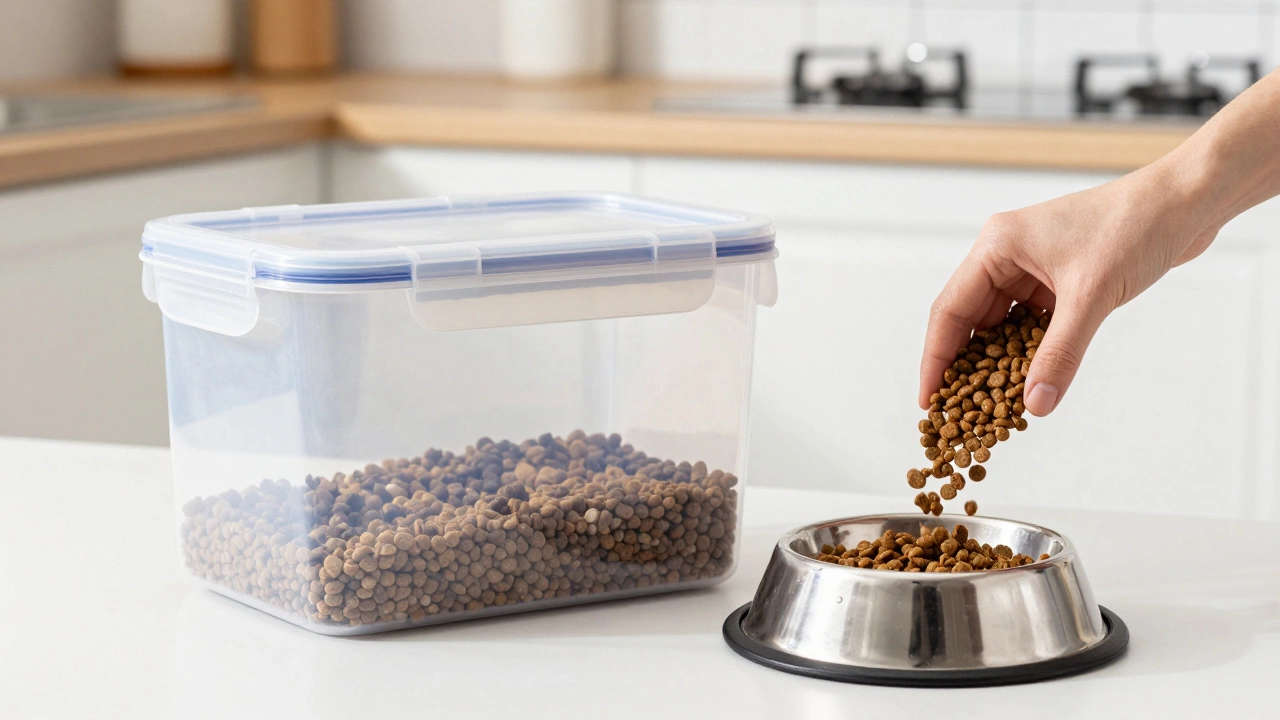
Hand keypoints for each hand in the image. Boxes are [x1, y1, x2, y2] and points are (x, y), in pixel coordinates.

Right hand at [918, 163, 1220, 415]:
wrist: (1188, 202)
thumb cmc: (1136, 226)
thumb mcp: (1091, 297)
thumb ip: (1060, 354)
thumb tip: (1034, 404)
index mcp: (997, 246)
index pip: (949, 311)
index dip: (936, 360)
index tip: (931, 401)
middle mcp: (1007, 255)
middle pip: (970, 322)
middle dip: (965, 368)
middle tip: (957, 413)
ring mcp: (1033, 267)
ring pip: (1002, 326)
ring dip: (1000, 364)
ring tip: (993, 406)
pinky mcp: (1060, 280)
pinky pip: (1032, 325)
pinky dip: (1031, 353)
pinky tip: (1032, 382)